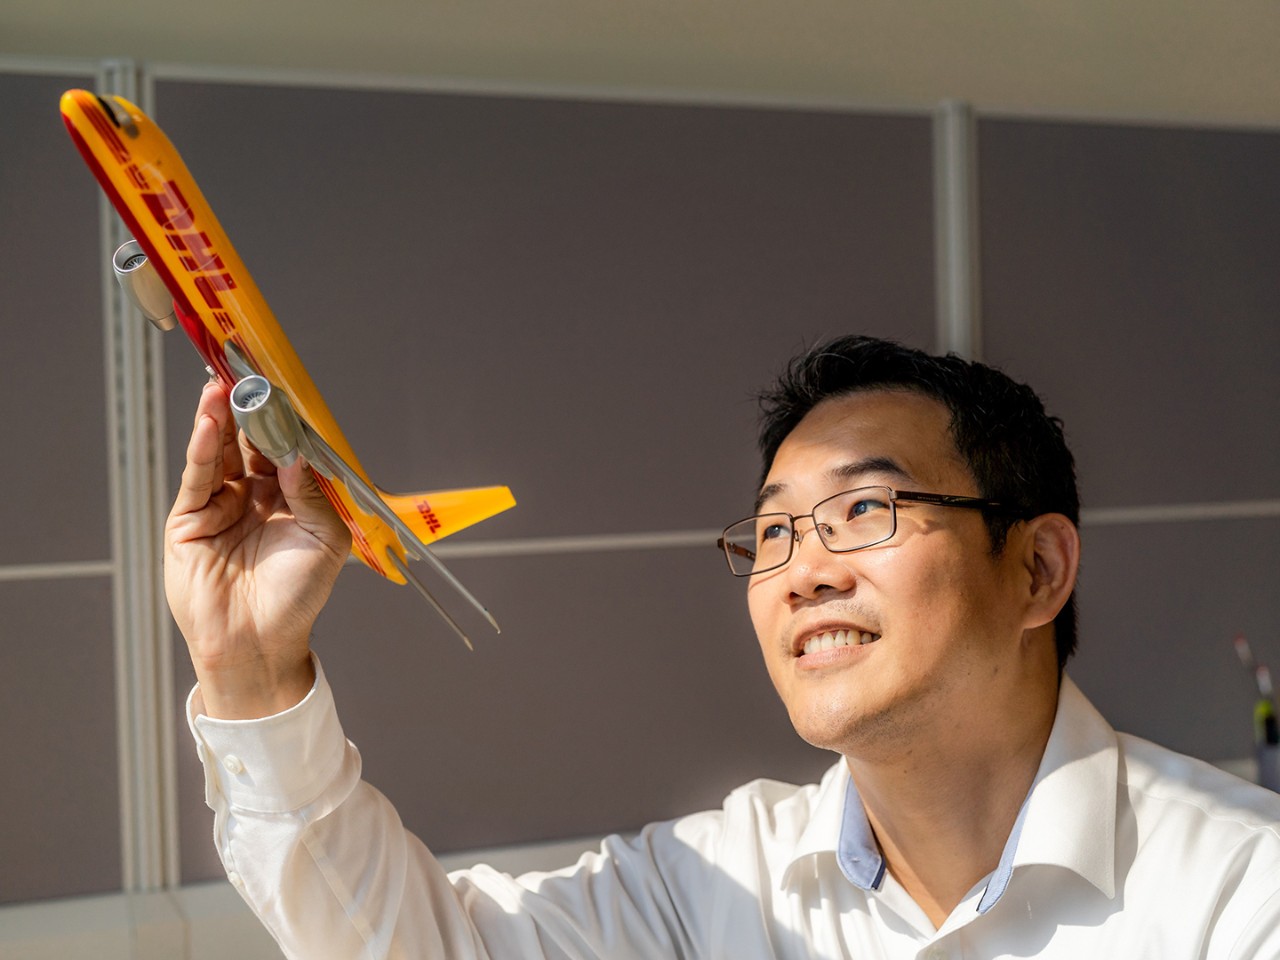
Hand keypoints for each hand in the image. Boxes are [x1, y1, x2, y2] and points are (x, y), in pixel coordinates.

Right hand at [166, 381, 350, 718]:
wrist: (259, 643)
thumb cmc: (297, 598)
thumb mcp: (325, 540)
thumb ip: (312, 494)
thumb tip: (298, 453)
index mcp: (290, 501)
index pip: (285, 450)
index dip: (284, 423)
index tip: (285, 392)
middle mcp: (255, 498)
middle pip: (249, 444)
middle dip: (250, 412)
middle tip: (249, 377)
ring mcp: (221, 508)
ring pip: (220, 454)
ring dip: (221, 420)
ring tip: (222, 388)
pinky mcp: (190, 521)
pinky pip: (198, 479)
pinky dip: (202, 449)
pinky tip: (208, 425)